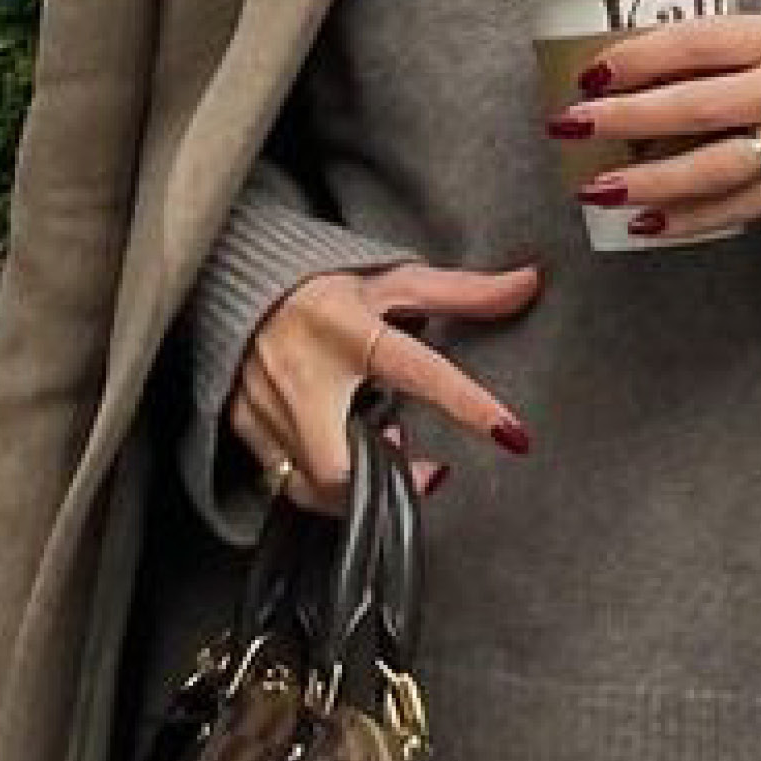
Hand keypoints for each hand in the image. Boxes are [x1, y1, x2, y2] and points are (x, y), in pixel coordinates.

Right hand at [228, 255, 543, 505]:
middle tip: (423, 467)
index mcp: (348, 328)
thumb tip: (529, 282)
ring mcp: (266, 405)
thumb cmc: (318, 281)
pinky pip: (287, 481)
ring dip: (358, 483)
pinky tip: (341, 456)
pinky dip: (321, 482)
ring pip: (315, 483)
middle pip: (342, 463)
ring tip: (385, 453)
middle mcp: (303, 372)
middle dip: (386, 480)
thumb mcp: (388, 279)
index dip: (467, 405)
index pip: (418, 369)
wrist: (231, 277)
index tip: (512, 435)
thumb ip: (459, 291)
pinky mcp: (243, 426)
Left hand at [547, 14, 760, 244]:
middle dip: (624, 118)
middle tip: (569, 125)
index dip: (638, 57)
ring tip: (596, 187)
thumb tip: (626, 73)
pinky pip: (737, 207)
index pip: (695, 43)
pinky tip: (644, 222)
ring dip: (647, 180)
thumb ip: (717, 51)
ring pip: (712, 165)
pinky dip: (687, 218)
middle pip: (694, 105)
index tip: (590, 72)